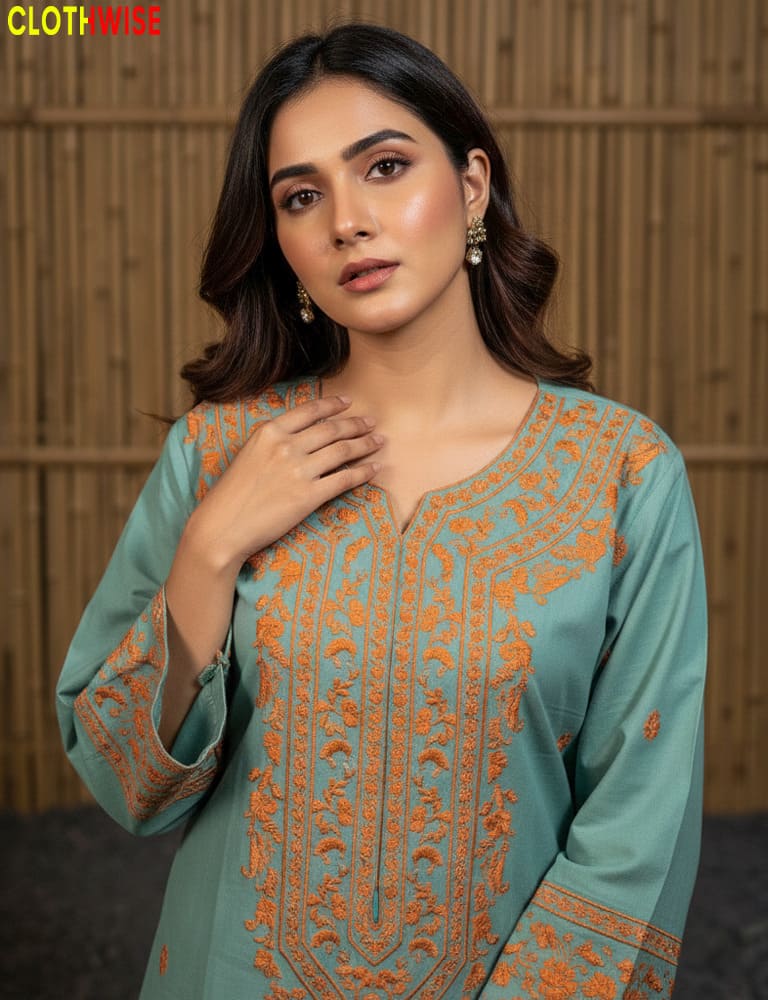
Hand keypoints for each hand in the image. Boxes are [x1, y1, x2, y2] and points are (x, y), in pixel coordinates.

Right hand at [184, 395, 383, 569]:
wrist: (223, 526)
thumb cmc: (231, 494)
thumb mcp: (247, 454)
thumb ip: (272, 442)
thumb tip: (299, 437)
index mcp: (269, 431)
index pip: (309, 411)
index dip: (333, 405)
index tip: (349, 402)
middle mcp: (286, 446)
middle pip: (331, 429)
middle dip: (355, 424)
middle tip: (371, 422)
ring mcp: (299, 470)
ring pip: (342, 451)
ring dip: (364, 444)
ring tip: (378, 441)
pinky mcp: (308, 496)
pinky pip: (344, 479)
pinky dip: (363, 472)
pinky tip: (374, 468)